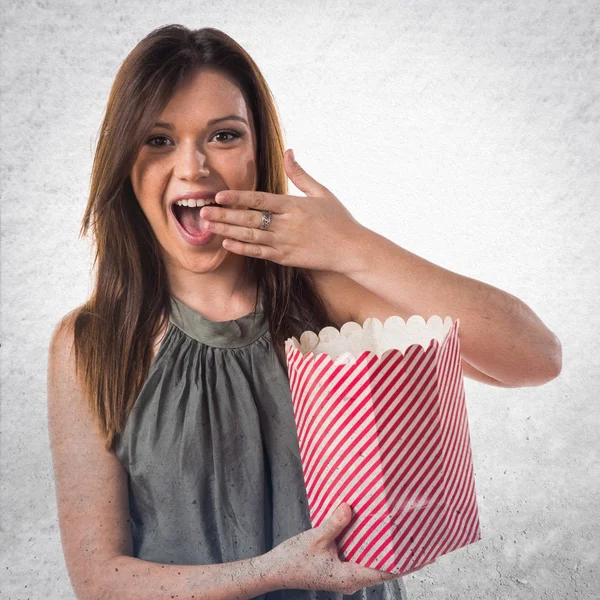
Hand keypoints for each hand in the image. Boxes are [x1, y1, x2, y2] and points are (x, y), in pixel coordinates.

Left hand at [198, 149, 365, 271]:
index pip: (259, 200)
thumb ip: (300, 174)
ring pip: (250, 236)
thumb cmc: (339, 219)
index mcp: (293, 205)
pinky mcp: (286, 258)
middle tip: (202, 211)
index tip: (218, 195)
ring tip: (208, 226)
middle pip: (249, 219)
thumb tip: (289, 151)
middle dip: (224, 215)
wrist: (351, 249)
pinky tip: (227, 244)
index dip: (237, 198)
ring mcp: (285, 243)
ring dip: (227, 231)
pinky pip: (259, 253)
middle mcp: (286, 224)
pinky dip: (242, 248)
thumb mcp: (321, 192)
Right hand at [266, 502, 433, 594]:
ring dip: (384, 549)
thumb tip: (350, 508)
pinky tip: (372, 531)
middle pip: (383, 567)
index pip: (386, 571)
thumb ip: (334, 524)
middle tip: (417, 538)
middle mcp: (351, 579)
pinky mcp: (338, 567)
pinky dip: (369, 545)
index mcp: (350, 578)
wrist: (274, 571)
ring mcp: (344, 574)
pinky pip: (359, 556)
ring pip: (371, 561)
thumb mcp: (315, 539)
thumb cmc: (294, 560)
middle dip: (400, 555)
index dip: (406, 563)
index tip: (423, 553)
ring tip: (400, 533)